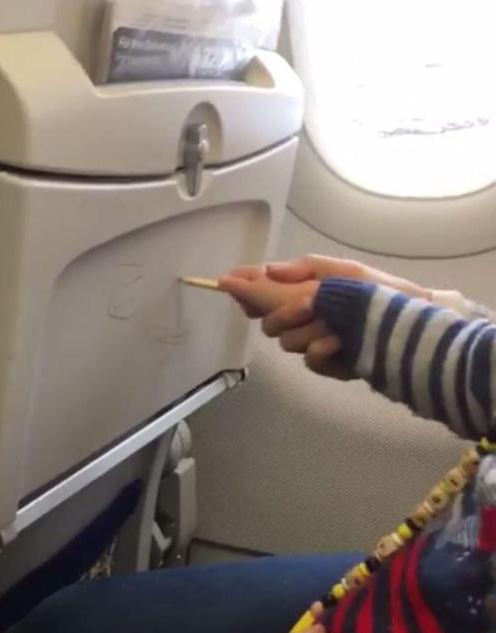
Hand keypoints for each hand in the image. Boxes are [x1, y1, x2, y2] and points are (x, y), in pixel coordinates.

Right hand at [219, 257, 431, 378]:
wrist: (407, 327)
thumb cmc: (375, 291)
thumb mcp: (340, 271)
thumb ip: (302, 269)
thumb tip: (267, 269)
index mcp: (305, 287)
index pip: (264, 286)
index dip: (244, 285)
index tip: (224, 282)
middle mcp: (304, 314)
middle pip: (267, 318)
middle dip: (280, 313)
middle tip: (301, 307)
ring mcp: (313, 340)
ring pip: (286, 340)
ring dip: (309, 330)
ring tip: (335, 325)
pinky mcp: (326, 363)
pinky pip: (309, 359)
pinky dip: (322, 349)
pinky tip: (339, 343)